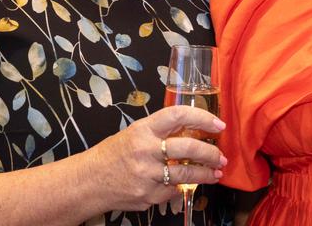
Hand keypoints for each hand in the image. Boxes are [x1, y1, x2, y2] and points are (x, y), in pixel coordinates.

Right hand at [85, 105, 226, 213]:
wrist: (90, 181)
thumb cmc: (113, 154)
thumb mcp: (134, 133)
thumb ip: (160, 132)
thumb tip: (193, 132)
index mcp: (143, 129)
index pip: (178, 116)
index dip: (202, 118)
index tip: (218, 125)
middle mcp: (145, 150)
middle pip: (188, 148)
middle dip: (210, 153)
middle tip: (221, 157)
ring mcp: (147, 175)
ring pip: (186, 174)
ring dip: (206, 174)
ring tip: (215, 173)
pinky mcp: (148, 195)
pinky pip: (173, 191)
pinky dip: (181, 187)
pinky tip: (185, 184)